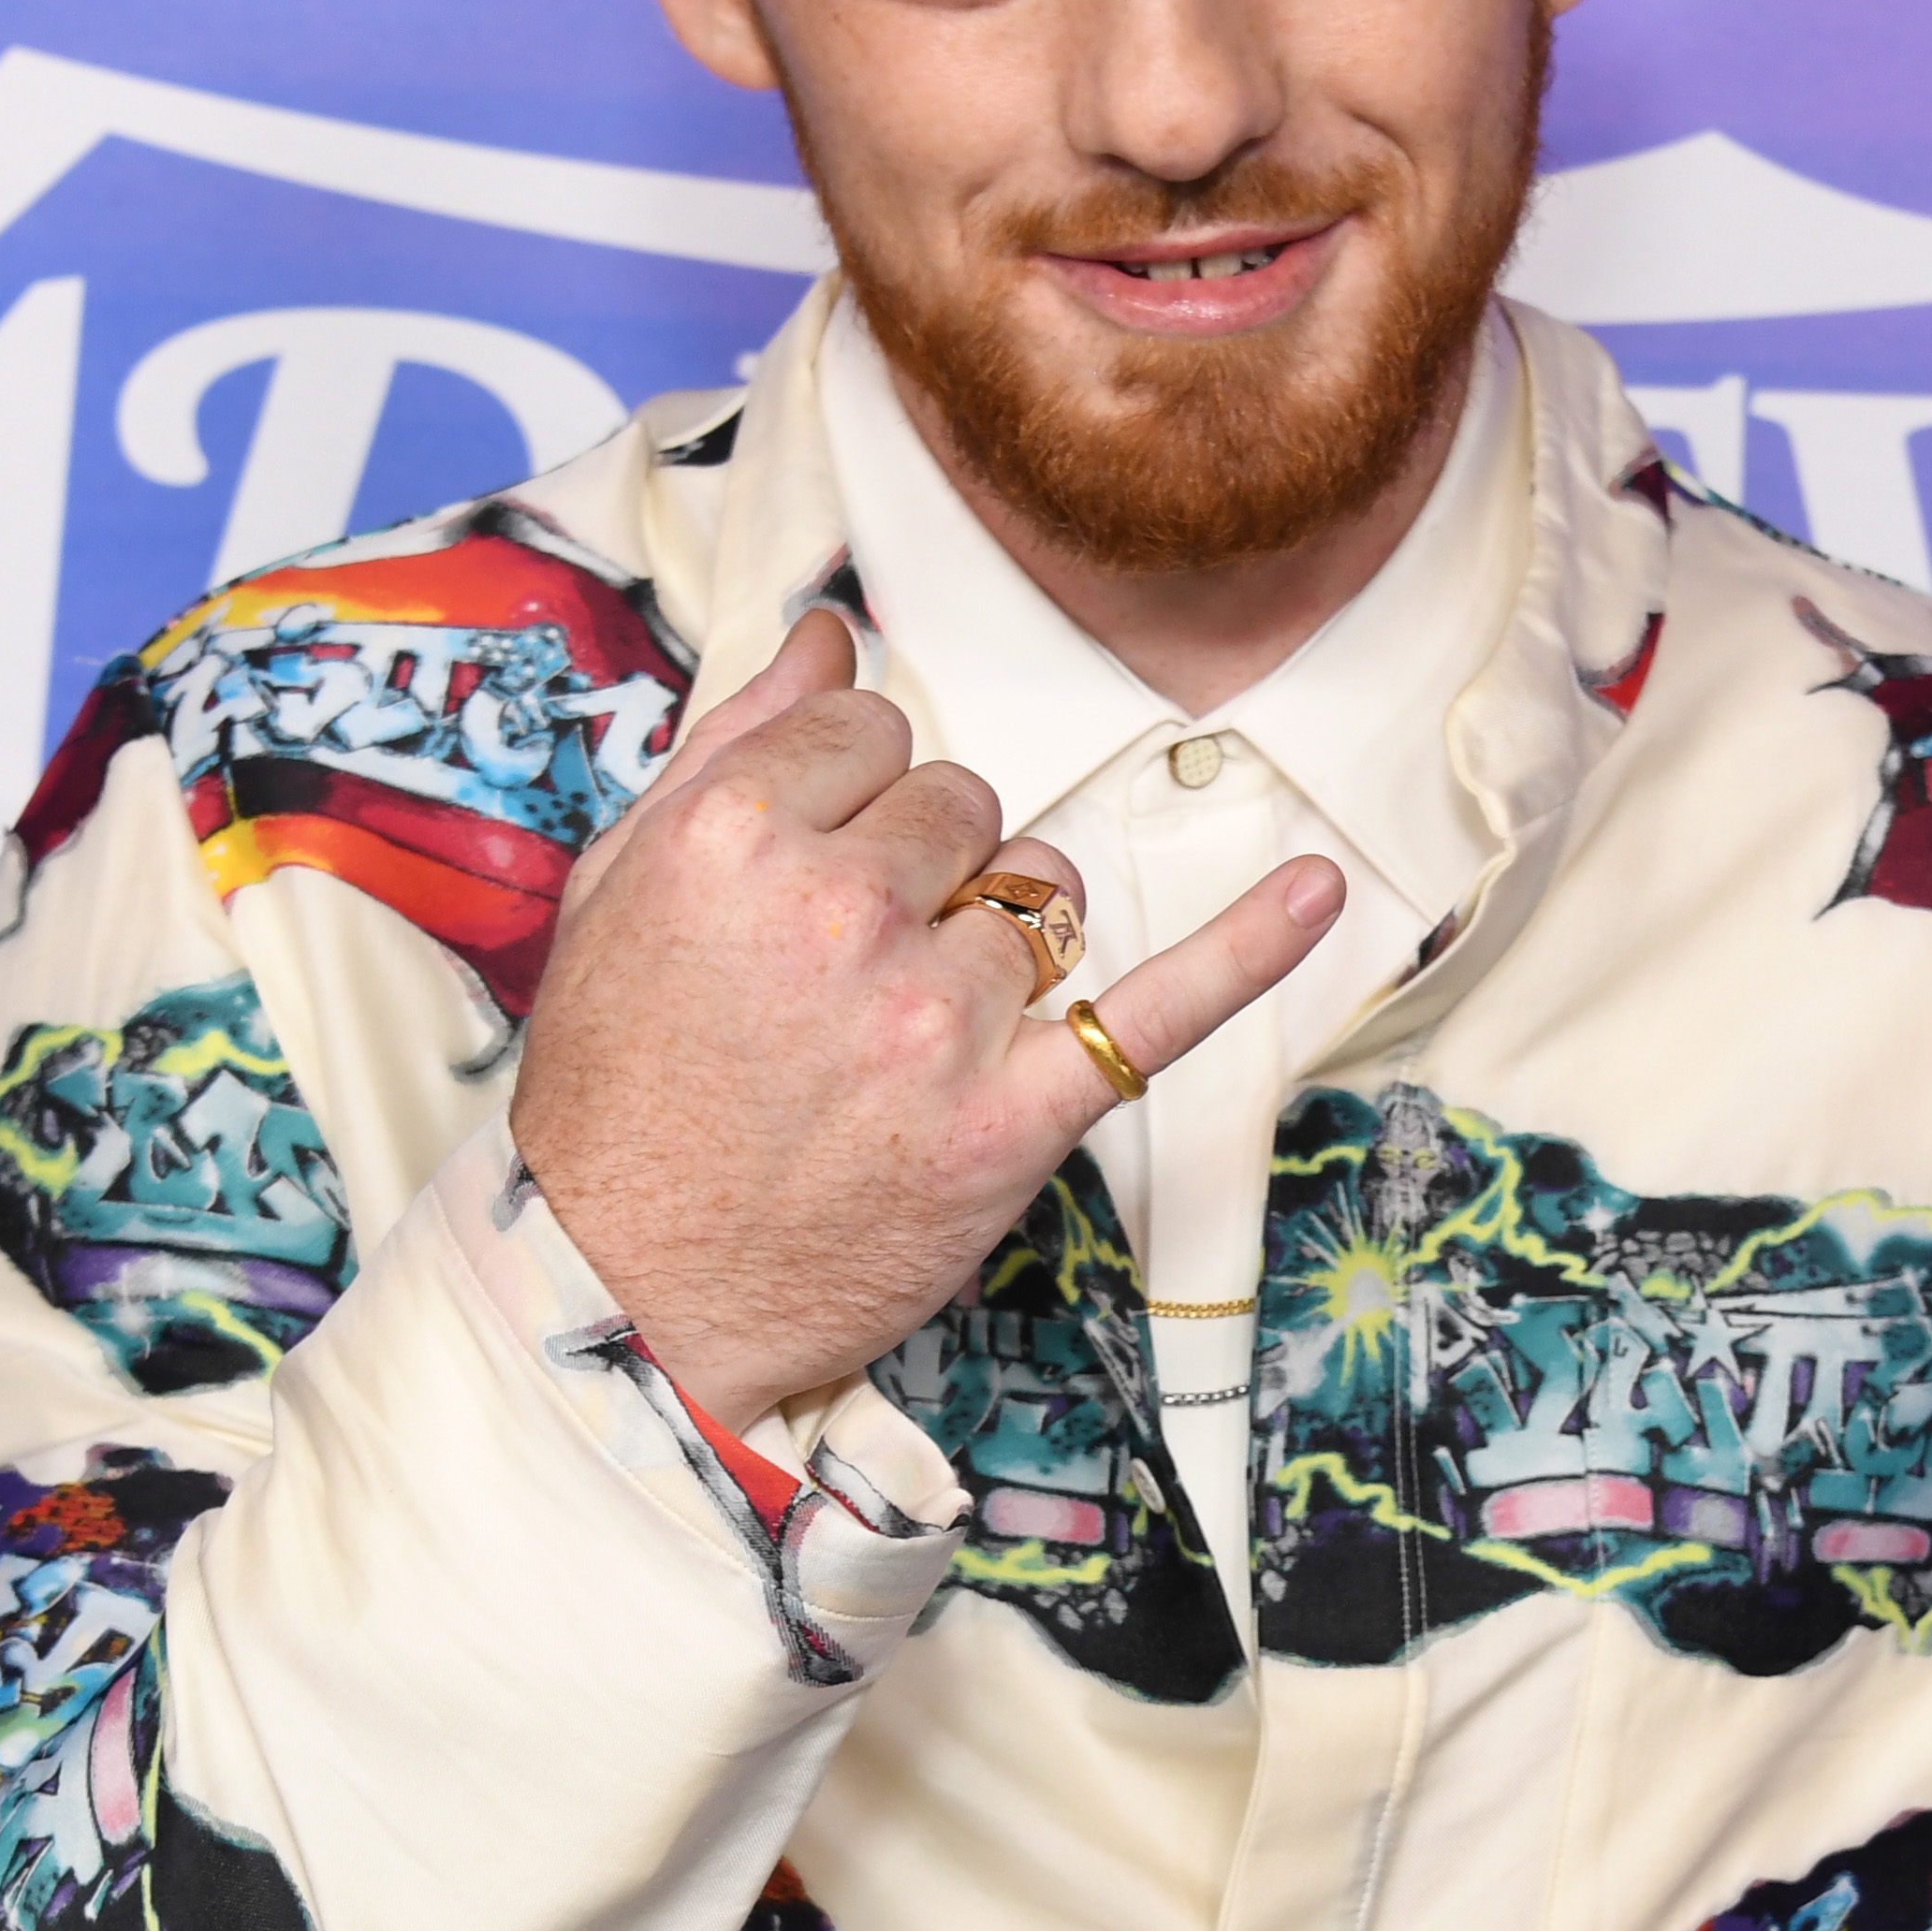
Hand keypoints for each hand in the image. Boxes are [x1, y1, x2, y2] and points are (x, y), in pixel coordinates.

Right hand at [510, 613, 1344, 1430]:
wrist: (624, 1300)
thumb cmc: (615, 1094)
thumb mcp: (622, 892)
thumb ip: (731, 743)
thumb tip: (832, 630)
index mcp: (733, 838)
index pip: (872, 730)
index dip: (850, 795)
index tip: (816, 866)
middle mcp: (840, 915)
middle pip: (966, 802)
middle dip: (924, 862)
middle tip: (848, 966)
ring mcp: (937, 1019)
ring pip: (1045, 891)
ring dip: (1002, 936)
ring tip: (909, 1026)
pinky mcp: (1011, 1120)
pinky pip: (1159, 1010)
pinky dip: (1248, 948)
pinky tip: (1316, 890)